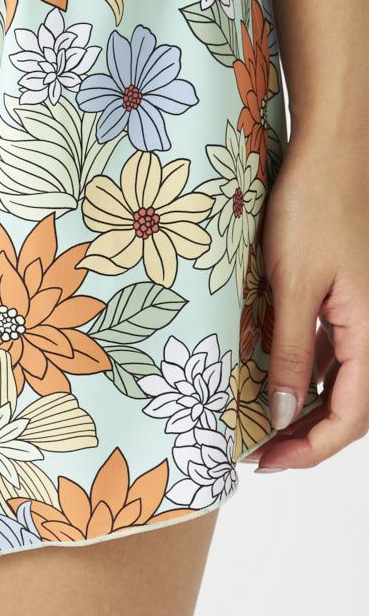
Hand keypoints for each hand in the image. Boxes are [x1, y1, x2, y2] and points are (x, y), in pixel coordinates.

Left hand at [245, 136, 368, 471]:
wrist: (331, 152)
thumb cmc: (314, 207)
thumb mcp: (292, 284)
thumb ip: (287, 351)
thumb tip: (280, 413)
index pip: (350, 417)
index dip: (310, 448)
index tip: (268, 463)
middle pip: (348, 407)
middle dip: (305, 437)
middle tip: (257, 454)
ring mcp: (360, 315)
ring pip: (338, 381)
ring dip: (303, 409)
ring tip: (257, 427)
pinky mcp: (344, 299)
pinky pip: (330, 352)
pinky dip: (302, 375)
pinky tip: (267, 381)